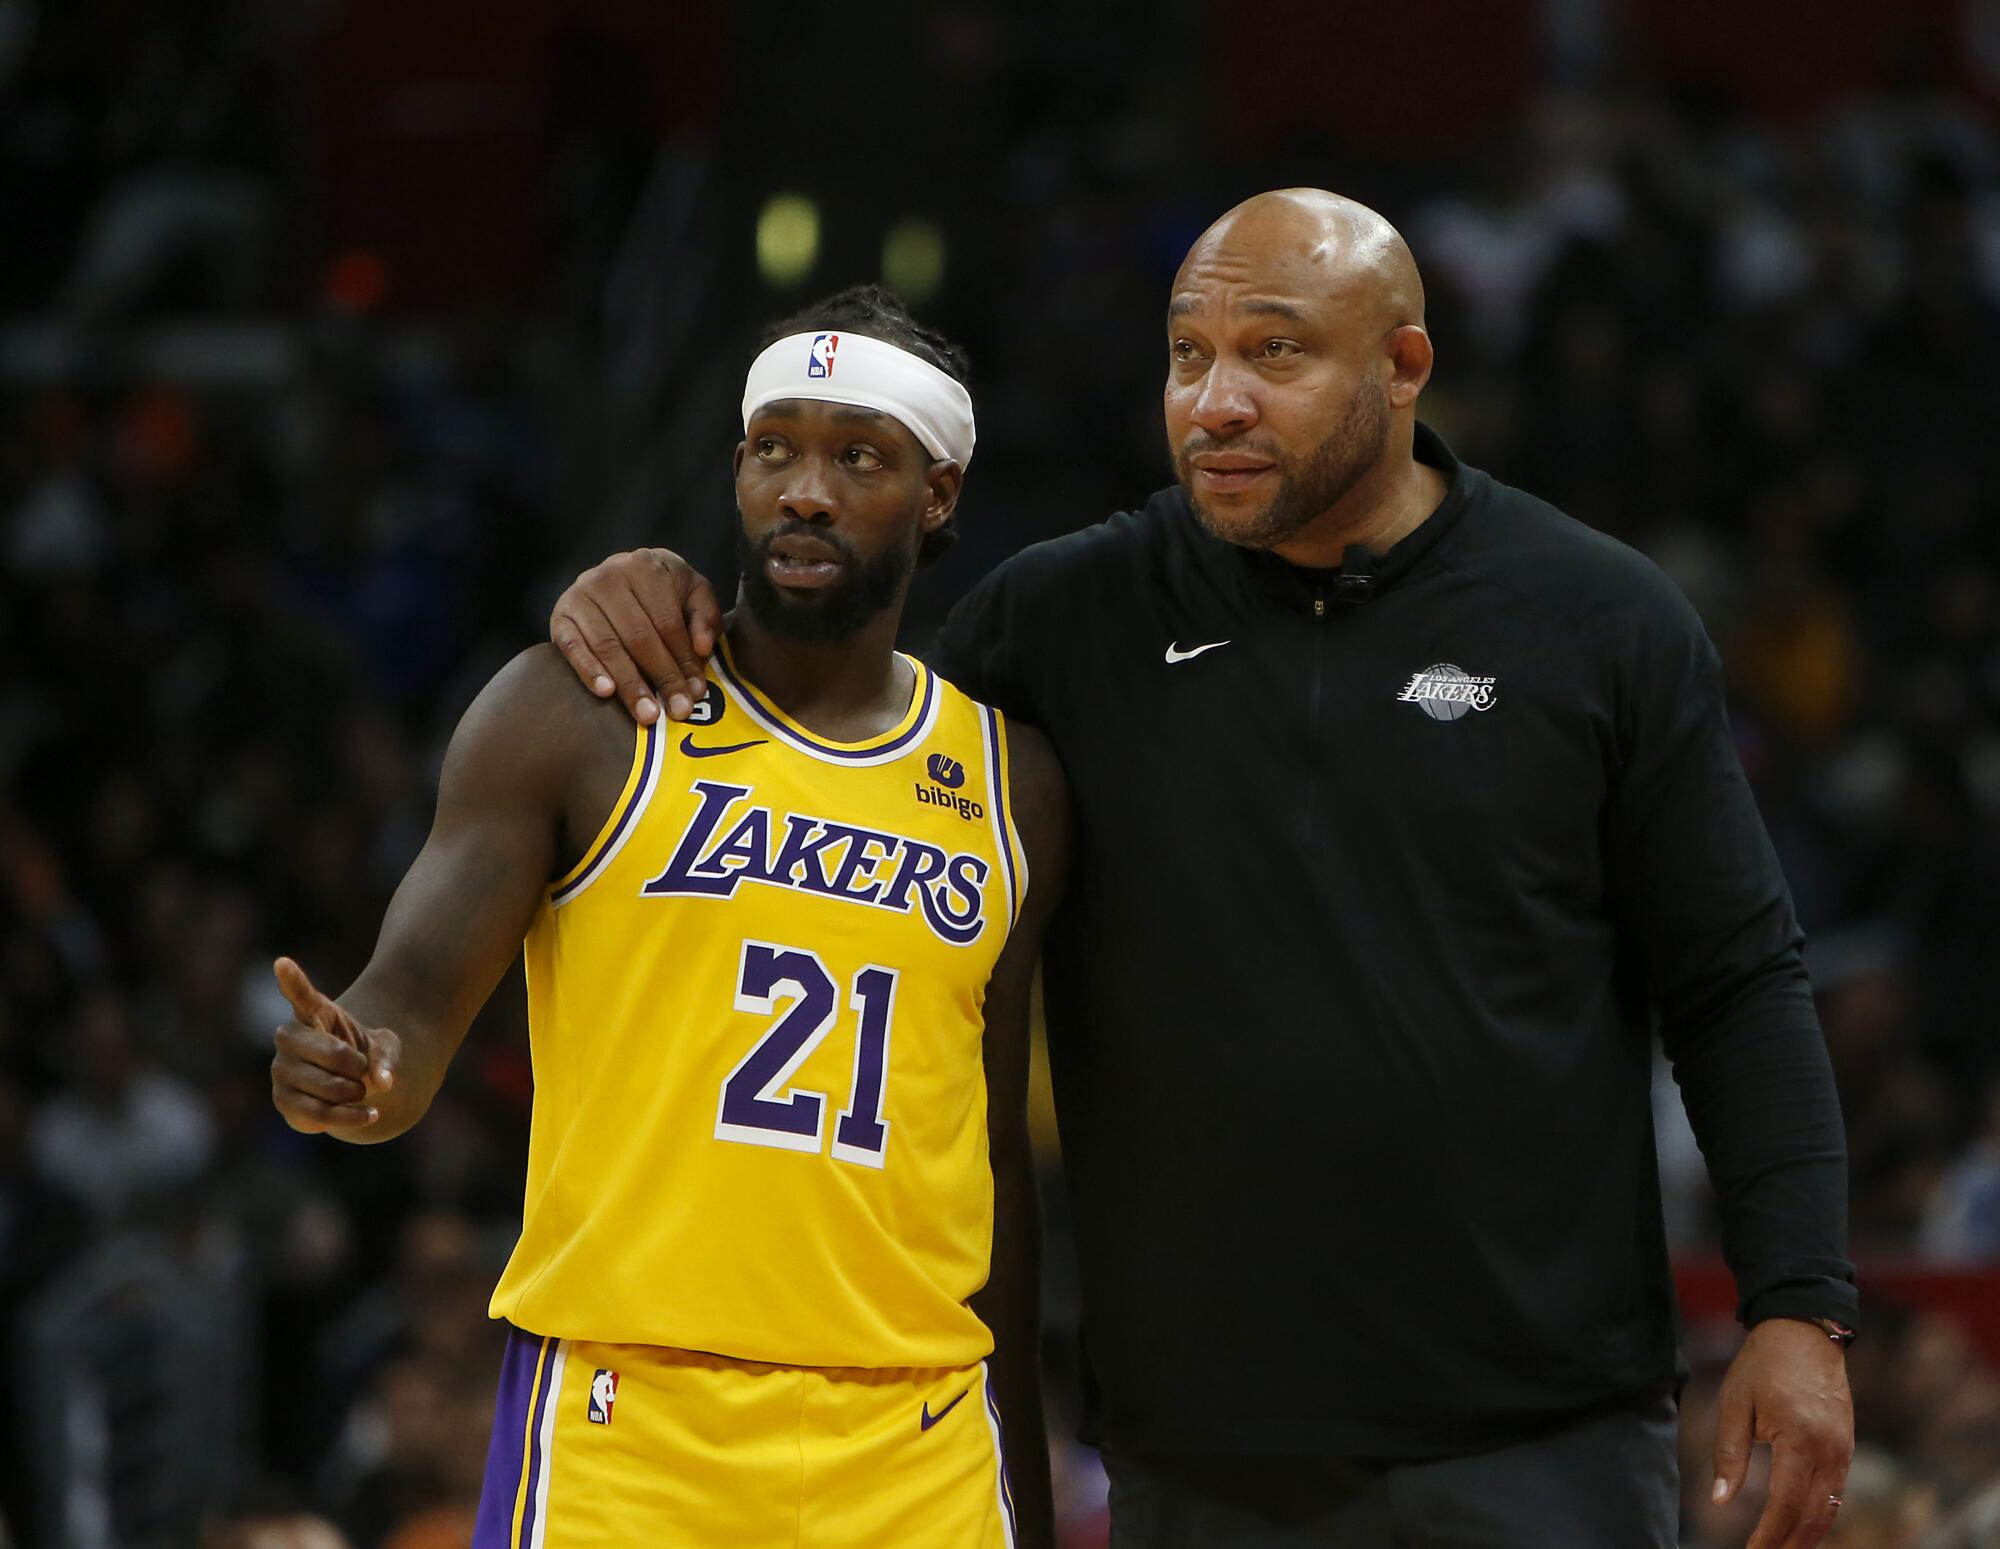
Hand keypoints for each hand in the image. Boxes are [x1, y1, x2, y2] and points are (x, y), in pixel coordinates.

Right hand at [270, 957, 400, 1133]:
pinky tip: (369, 1114)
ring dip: (355, 1093)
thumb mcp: (386, 1047)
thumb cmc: (364, 1053)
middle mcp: (289, 1038)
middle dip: (359, 1068)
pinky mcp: (283, 1100)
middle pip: (334, 1054)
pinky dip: (350, 1117)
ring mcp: (281, 1069)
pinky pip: (319, 1113)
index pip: (301, 995)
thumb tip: (383, 1081)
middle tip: (361, 1070)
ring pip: (327, 1088)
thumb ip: (388, 1057)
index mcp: (314, 1013)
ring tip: (359, 1090)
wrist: (351, 1082)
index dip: (292, 980)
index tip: (282, 963)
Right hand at [550, 548, 722, 725]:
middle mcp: (609, 575)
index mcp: (645, 566)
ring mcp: (580, 594)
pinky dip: (589, 670)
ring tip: (647, 714)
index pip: (668, 622)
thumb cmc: (662, 591)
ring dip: (629, 684)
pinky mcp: (560, 615)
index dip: (684, 659)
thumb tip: (702, 648)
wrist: (616, 576)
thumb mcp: (692, 592)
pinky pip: (573, 647)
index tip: (697, 693)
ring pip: (608, 645)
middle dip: (662, 677)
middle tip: (678, 711)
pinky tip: (606, 693)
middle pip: (639, 636)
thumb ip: (705, 616)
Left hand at [1713, 1317, 1854, 1548]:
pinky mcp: (1846, 1446)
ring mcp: (1844, 1450)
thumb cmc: (1763, 1364)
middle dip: (1791, 1544)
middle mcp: (1830, 1452)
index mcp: (1800, 1441)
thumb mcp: (1735, 1404)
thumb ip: (1729, 1454)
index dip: (1770, 1535)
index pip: (1786, 1504)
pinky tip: (1803, 1527)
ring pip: (1830, 1508)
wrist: (1805, 1331)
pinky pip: (1836, 1491)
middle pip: (1813, 1515)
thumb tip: (1719, 1501)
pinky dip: (1821, 1514)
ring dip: (1808, 1536)